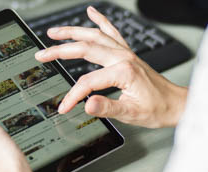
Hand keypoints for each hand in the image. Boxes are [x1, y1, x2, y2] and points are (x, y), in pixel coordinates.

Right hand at [35, 6, 186, 127]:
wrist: (174, 104)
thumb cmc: (155, 108)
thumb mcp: (131, 114)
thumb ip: (107, 108)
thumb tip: (86, 104)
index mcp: (122, 71)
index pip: (87, 82)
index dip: (72, 95)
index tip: (64, 106)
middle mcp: (123, 57)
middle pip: (85, 48)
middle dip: (60, 50)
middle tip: (42, 53)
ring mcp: (125, 52)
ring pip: (94, 35)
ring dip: (72, 32)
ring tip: (54, 32)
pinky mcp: (127, 53)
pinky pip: (112, 32)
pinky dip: (100, 21)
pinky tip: (92, 12)